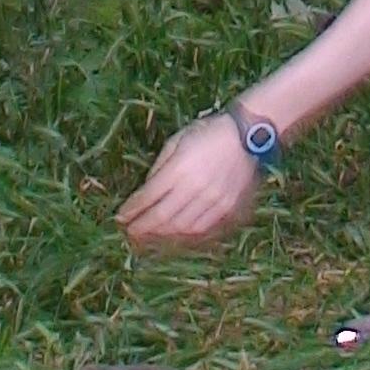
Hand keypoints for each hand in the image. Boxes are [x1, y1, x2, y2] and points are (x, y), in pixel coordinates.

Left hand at [116, 115, 259, 248]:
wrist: (248, 135)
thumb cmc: (209, 132)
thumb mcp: (178, 140)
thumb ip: (161, 166)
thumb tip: (146, 191)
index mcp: (180, 168)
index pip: (149, 196)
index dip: (132, 209)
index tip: (120, 217)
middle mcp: (195, 188)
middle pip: (162, 217)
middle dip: (142, 227)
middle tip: (129, 234)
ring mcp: (212, 201)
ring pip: (180, 227)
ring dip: (161, 235)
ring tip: (148, 237)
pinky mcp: (226, 209)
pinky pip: (201, 229)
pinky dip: (184, 235)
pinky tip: (173, 235)